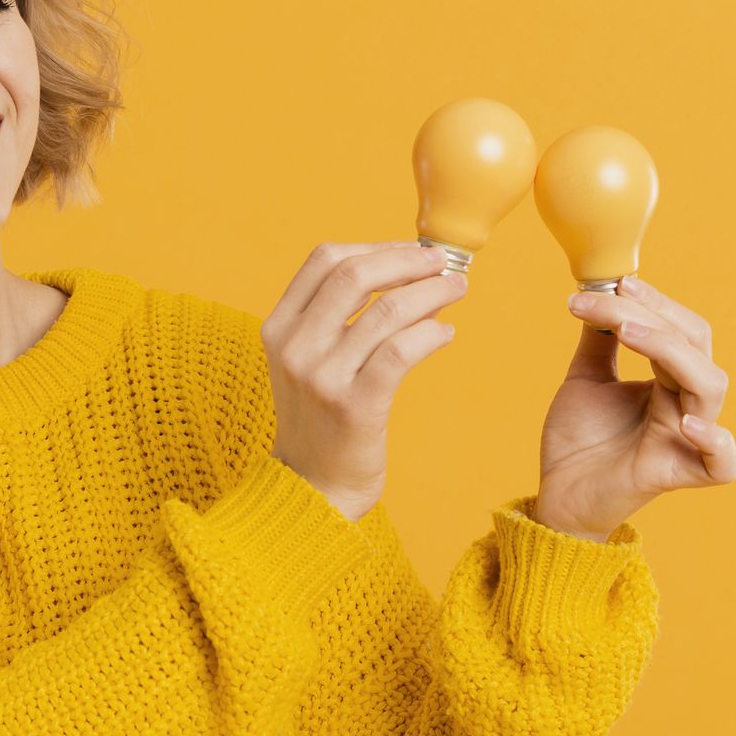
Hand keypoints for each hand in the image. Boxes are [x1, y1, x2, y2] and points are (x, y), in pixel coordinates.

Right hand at [261, 242, 465, 520]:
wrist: (310, 489)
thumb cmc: (320, 419)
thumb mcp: (309, 360)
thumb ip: (338, 318)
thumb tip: (406, 270)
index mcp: (278, 327)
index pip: (324, 259)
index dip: (374, 246)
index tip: (410, 250)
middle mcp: (294, 347)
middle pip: (354, 274)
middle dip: (407, 261)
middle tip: (442, 263)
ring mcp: (321, 377)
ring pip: (387, 310)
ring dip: (431, 292)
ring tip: (456, 290)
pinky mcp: (354, 406)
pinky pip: (402, 352)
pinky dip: (431, 334)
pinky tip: (445, 335)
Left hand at [534, 276, 735, 541]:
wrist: (558, 493)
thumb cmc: (579, 440)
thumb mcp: (585, 379)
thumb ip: (600, 340)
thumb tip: (600, 289)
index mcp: (668, 380)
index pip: (680, 330)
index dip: (656, 303)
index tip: (617, 282)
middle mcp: (685, 405)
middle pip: (696, 348)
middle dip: (657, 316)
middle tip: (614, 299)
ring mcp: (686, 440)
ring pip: (709, 387)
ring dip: (670, 351)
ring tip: (629, 332)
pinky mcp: (678, 474)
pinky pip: (722, 463)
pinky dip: (714, 441)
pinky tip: (685, 423)